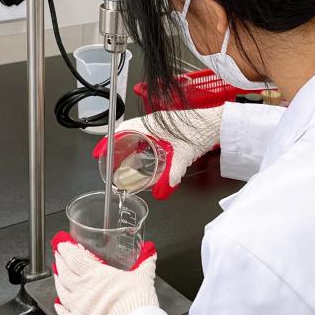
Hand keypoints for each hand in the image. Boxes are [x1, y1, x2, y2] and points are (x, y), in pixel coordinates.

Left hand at [52, 232, 158, 314]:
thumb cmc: (136, 302)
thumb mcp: (143, 277)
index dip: (66, 249)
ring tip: (57, 276)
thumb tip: (150, 254)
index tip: (63, 244)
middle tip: (58, 256)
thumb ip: (145, 264)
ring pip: (61, 292)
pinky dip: (59, 308)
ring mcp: (78, 309)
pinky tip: (58, 305)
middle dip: (60, 262)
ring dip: (58, 282)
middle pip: (65, 273)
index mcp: (96, 275)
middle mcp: (83, 290)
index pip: (75, 258)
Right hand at [93, 107, 223, 198]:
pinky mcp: (167, 127)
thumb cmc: (200, 131)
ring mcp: (159, 123)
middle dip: (115, 147)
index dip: (107, 142)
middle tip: (109, 161)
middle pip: (125, 132)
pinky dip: (139, 145)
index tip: (98, 153)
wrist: (216, 122)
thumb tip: (161, 193)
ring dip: (127, 145)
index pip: (121, 131)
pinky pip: (146, 135)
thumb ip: (171, 176)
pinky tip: (143, 157)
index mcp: (150, 124)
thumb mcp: (183, 157)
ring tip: (122, 161)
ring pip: (136, 133)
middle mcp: (152, 121)